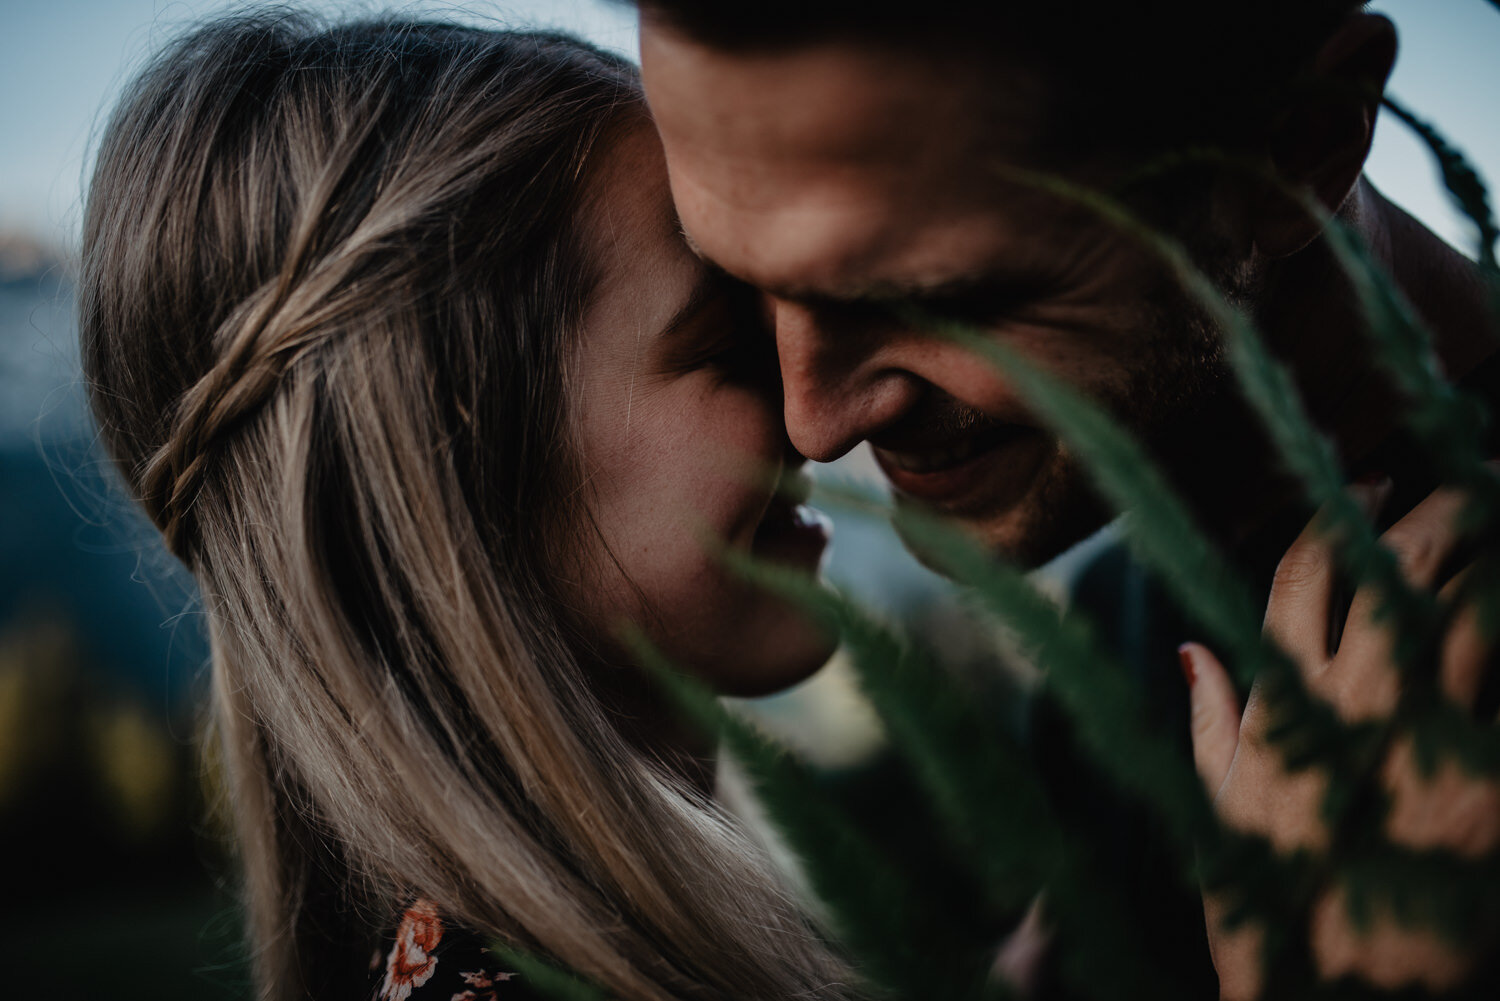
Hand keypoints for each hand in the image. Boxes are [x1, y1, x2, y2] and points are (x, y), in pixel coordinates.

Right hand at [1181, 482, 1499, 998]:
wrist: (1330, 996)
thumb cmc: (1269, 903)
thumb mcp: (1220, 806)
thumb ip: (1209, 719)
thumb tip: (1192, 650)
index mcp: (1279, 705)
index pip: (1297, 577)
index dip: (1335, 517)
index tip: (1371, 482)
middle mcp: (1345, 707)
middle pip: (1389, 571)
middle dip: (1432, 512)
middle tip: (1466, 484)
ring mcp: (1421, 744)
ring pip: (1462, 612)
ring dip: (1486, 559)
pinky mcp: (1486, 790)